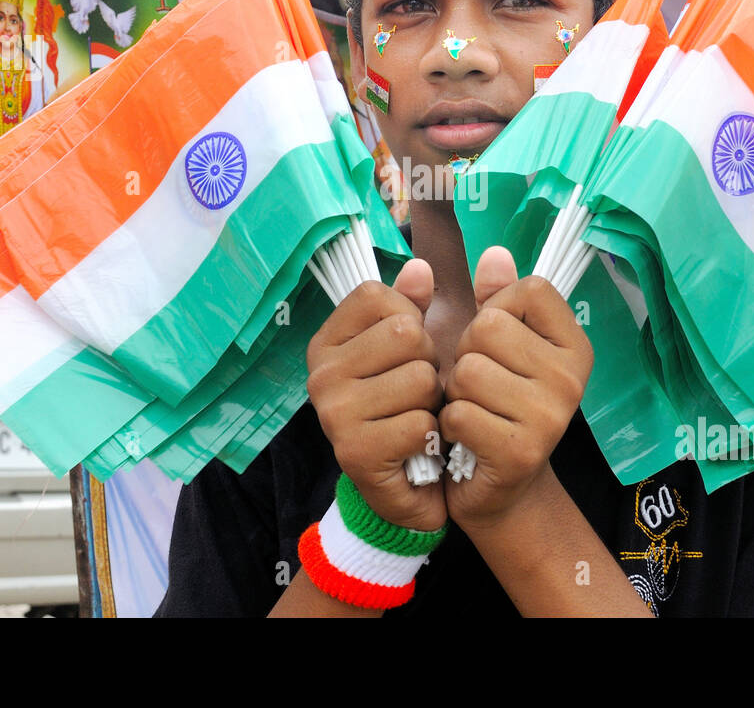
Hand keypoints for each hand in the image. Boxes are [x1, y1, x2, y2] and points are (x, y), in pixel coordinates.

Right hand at [306, 259, 445, 532]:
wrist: (412, 487)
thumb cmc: (409, 408)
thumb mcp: (410, 350)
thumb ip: (412, 306)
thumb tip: (419, 266)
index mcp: (327, 343)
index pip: (376, 295)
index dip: (409, 317)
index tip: (405, 351)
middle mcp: (320, 375)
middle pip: (405, 333)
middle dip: (428, 363)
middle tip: (416, 393)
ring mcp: (333, 415)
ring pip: (420, 378)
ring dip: (433, 403)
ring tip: (417, 418)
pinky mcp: (355, 453)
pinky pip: (421, 423)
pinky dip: (432, 437)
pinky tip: (417, 449)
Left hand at [440, 246, 592, 533]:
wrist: (500, 488)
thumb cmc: (496, 405)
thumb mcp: (500, 347)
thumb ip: (496, 299)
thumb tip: (494, 252)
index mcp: (575, 345)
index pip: (530, 288)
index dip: (497, 308)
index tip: (500, 343)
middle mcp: (572, 378)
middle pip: (490, 326)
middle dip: (466, 353)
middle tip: (479, 385)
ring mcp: (551, 416)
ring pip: (468, 369)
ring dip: (455, 391)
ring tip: (473, 410)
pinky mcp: (521, 450)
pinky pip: (459, 412)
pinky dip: (450, 424)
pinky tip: (467, 438)